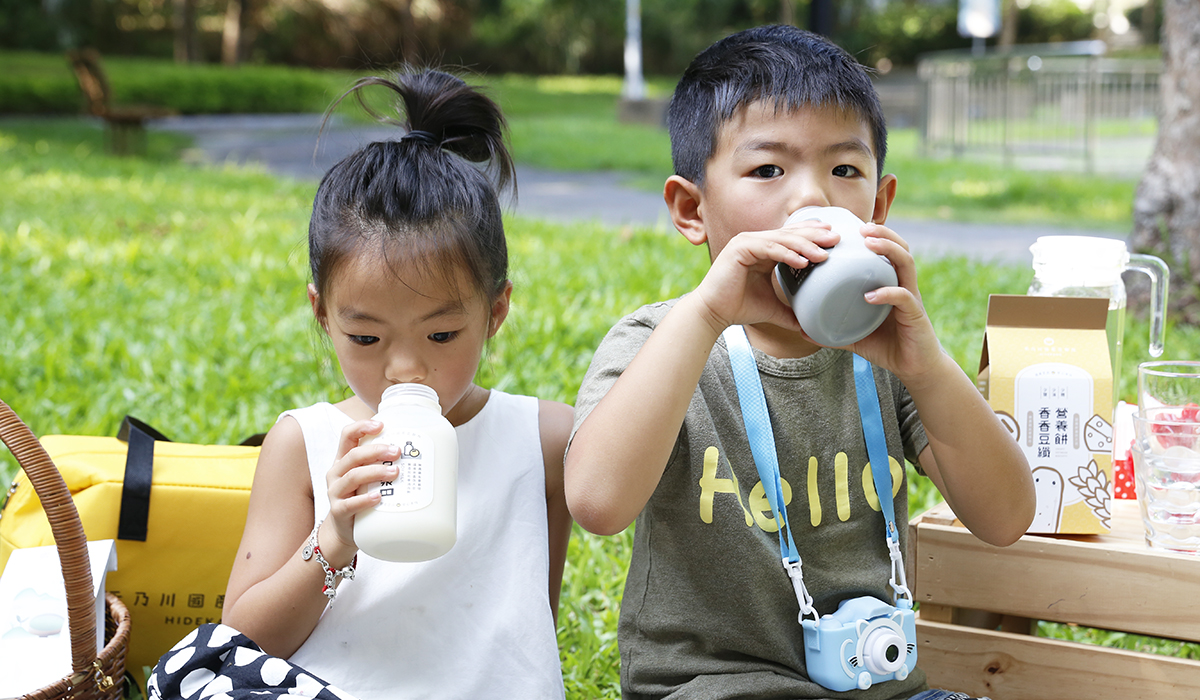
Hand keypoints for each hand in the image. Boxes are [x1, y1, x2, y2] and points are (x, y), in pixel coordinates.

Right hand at [321, 420, 398, 564]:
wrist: (345, 530)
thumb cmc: (361, 496)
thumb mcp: (368, 477)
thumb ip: (385, 464)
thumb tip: (423, 454)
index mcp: (343, 460)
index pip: (347, 435)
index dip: (362, 427)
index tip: (382, 425)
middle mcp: (337, 473)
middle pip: (353, 455)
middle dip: (376, 451)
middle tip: (397, 452)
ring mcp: (335, 492)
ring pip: (353, 477)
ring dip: (375, 472)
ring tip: (394, 473)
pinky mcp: (338, 512)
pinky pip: (350, 504)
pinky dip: (365, 500)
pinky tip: (378, 497)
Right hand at [691, 220, 838, 332]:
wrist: (713, 314)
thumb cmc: (739, 308)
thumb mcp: (773, 308)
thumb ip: (791, 311)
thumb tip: (811, 327)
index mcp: (763, 250)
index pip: (792, 237)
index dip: (813, 236)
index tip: (834, 239)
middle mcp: (754, 241)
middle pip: (790, 234)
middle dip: (815, 235)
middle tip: (837, 239)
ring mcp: (746, 242)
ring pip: (782, 239)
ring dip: (805, 245)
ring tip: (824, 254)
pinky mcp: (739, 248)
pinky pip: (769, 248)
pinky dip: (787, 253)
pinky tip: (803, 261)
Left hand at [844, 223, 943, 382]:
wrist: (916, 368)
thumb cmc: (888, 347)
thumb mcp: (857, 337)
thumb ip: (833, 332)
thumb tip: (802, 330)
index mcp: (892, 285)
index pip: (887, 253)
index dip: (875, 237)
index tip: (852, 228)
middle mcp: (904, 286)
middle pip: (901, 249)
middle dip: (883, 234)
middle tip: (862, 228)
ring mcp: (912, 298)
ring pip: (906, 264)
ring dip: (889, 250)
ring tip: (869, 243)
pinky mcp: (916, 315)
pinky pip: (903, 298)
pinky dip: (887, 293)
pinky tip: (870, 295)